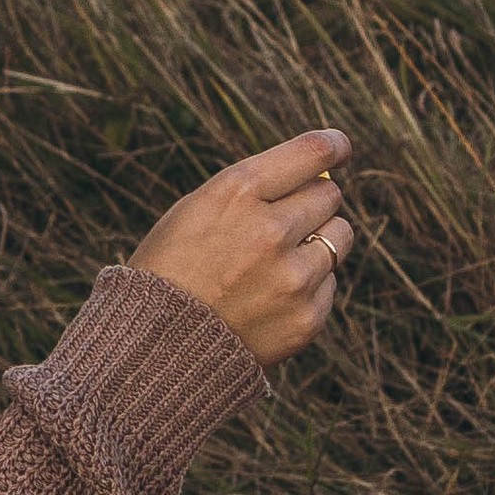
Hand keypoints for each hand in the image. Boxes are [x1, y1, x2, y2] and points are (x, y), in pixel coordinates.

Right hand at [128, 130, 354, 365]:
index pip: (312, 154)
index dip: (332, 146)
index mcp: (236, 193)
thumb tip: (322, 176)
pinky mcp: (306, 317)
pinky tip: (269, 299)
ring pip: (340, 237)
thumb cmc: (173, 267)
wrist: (155, 348)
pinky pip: (328, 283)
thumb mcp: (197, 209)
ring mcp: (292, 277)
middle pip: (329, 195)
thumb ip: (256, 189)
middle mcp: (270, 230)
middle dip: (314, 202)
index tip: (339, 147)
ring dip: (318, 241)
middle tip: (287, 221)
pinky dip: (308, 286)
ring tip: (277, 262)